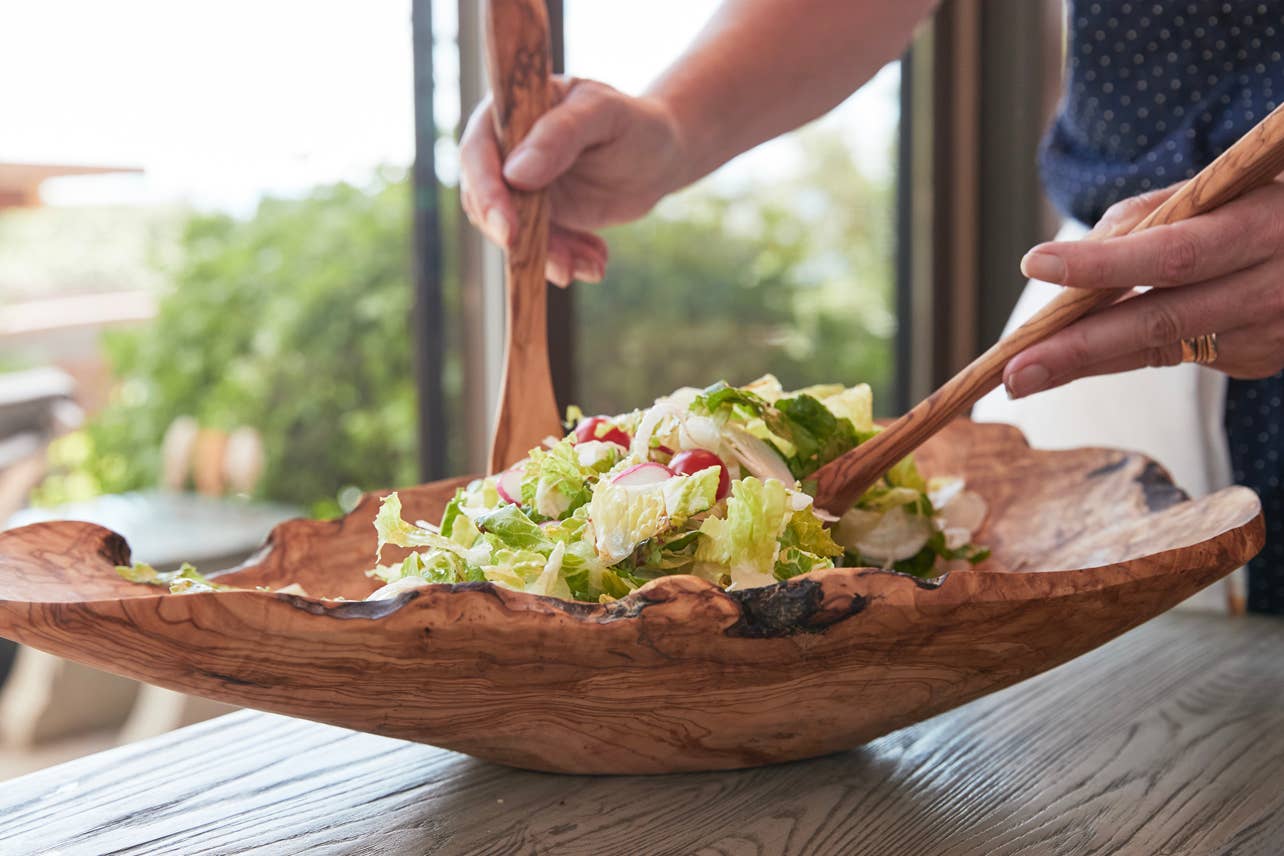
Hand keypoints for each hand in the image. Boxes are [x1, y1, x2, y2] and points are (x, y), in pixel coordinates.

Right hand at [459, 76, 687, 285]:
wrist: (660, 157)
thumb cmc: (634, 121)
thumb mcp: (604, 114)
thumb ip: (562, 134)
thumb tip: (515, 174)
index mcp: (510, 113)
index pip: (478, 151)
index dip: (487, 191)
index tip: (508, 228)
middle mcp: (506, 152)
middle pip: (484, 201)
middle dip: (517, 238)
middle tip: (558, 264)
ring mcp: (521, 189)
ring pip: (511, 232)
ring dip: (549, 256)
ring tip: (592, 264)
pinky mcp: (540, 219)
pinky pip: (538, 249)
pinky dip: (567, 262)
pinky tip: (597, 262)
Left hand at [1004, 179, 1283, 397]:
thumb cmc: (1263, 206)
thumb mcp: (1223, 189)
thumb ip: (1149, 215)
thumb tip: (1074, 256)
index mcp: (1262, 225)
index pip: (1171, 252)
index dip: (1101, 263)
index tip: (1036, 264)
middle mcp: (1271, 286)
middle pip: (1159, 320)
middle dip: (1077, 348)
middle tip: (1013, 369)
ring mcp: (1269, 332)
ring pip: (1159, 348)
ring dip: (1084, 364)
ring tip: (1020, 378)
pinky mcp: (1260, 359)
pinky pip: (1177, 355)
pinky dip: (1128, 350)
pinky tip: (1086, 353)